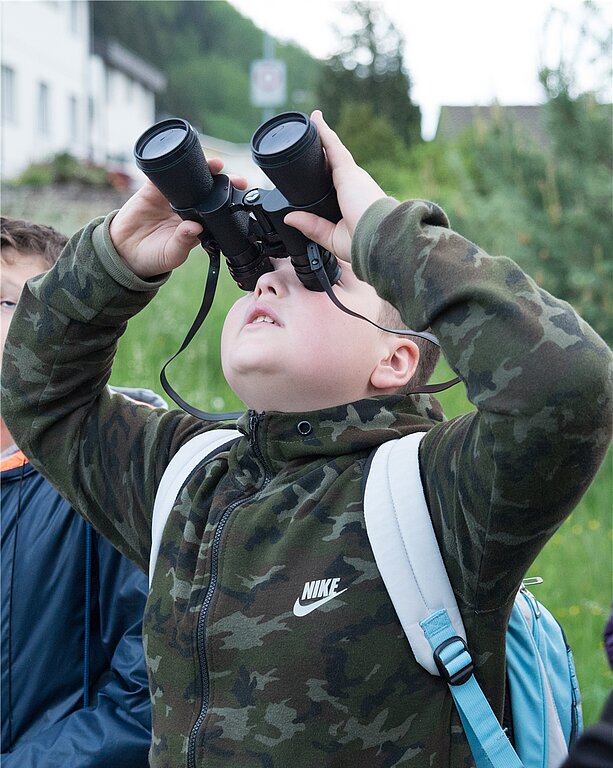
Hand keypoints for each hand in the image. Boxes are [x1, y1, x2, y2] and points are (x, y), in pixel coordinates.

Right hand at [109, 160, 246, 278]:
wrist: (124, 253)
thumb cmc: (153, 257)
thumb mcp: (172, 255)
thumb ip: (184, 242)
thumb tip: (195, 227)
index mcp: (197, 223)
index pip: (216, 208)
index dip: (228, 201)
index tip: (239, 198)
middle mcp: (187, 208)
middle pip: (207, 189)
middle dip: (222, 180)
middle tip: (235, 178)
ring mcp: (170, 197)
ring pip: (189, 178)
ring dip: (202, 168)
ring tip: (215, 164)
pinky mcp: (152, 190)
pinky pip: (163, 175)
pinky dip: (171, 166)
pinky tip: (181, 161)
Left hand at [283, 110, 385, 262]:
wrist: (381, 238)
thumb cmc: (365, 243)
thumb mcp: (333, 238)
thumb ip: (312, 227)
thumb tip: (290, 219)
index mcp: (353, 201)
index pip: (337, 183)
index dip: (328, 173)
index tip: (318, 166)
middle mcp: (354, 184)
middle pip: (335, 164)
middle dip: (324, 152)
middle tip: (310, 139)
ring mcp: (351, 175)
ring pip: (334, 151)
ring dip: (323, 136)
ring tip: (312, 120)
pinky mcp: (347, 170)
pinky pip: (332, 145)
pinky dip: (323, 132)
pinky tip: (314, 119)